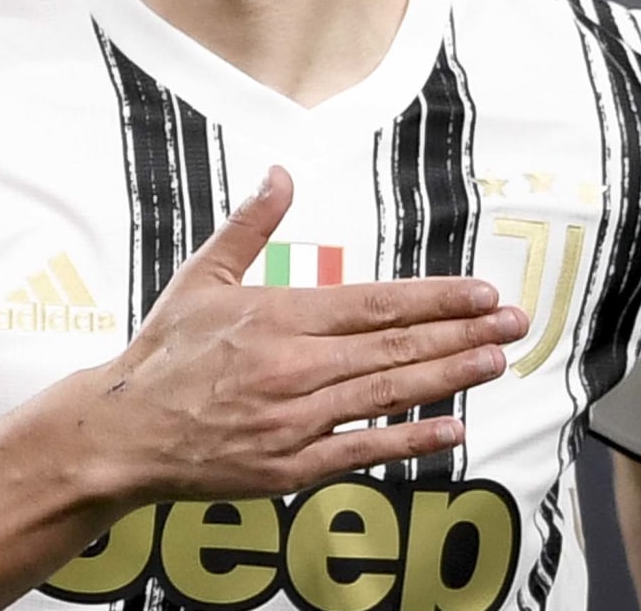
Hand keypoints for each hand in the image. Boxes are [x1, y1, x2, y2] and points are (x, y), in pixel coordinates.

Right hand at [64, 165, 527, 505]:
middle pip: (395, 346)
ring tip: (496, 361)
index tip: (480, 293)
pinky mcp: (293, 465)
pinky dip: (412, 439)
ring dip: (450, 377)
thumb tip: (279, 174)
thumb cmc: (163, 353)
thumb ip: (249, 227)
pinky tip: (454, 428)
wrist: (125, 431)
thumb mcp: (200, 277)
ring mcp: (297, 419)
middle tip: (515, 324)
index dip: (434, 299)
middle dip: (463, 333)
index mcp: (276, 315)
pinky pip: (365, 449)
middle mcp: (294, 366)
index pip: (374, 303)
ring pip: (389, 393)